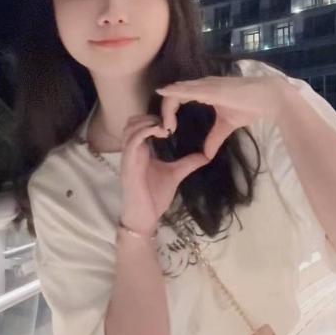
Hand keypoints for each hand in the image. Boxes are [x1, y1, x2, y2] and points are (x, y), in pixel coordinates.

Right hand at [118, 114, 209, 233]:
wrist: (145, 218)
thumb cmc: (155, 197)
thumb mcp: (175, 174)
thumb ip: (188, 163)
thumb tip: (206, 155)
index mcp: (140, 151)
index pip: (139, 125)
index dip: (152, 118)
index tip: (172, 122)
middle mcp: (132, 151)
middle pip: (131, 122)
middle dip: (148, 116)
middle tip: (168, 122)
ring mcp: (128, 157)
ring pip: (130, 128)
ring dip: (147, 122)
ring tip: (165, 128)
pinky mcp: (129, 165)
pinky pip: (132, 142)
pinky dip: (145, 132)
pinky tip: (161, 133)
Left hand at [155, 73, 288, 160]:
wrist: (269, 98)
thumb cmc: (250, 106)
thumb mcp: (227, 125)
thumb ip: (214, 138)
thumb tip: (207, 156)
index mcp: (204, 91)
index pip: (179, 97)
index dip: (170, 111)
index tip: (169, 129)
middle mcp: (203, 85)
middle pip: (175, 94)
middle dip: (165, 111)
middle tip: (165, 130)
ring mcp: (207, 85)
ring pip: (178, 91)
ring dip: (167, 106)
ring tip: (163, 123)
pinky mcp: (213, 89)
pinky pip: (189, 89)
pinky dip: (176, 92)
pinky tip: (164, 94)